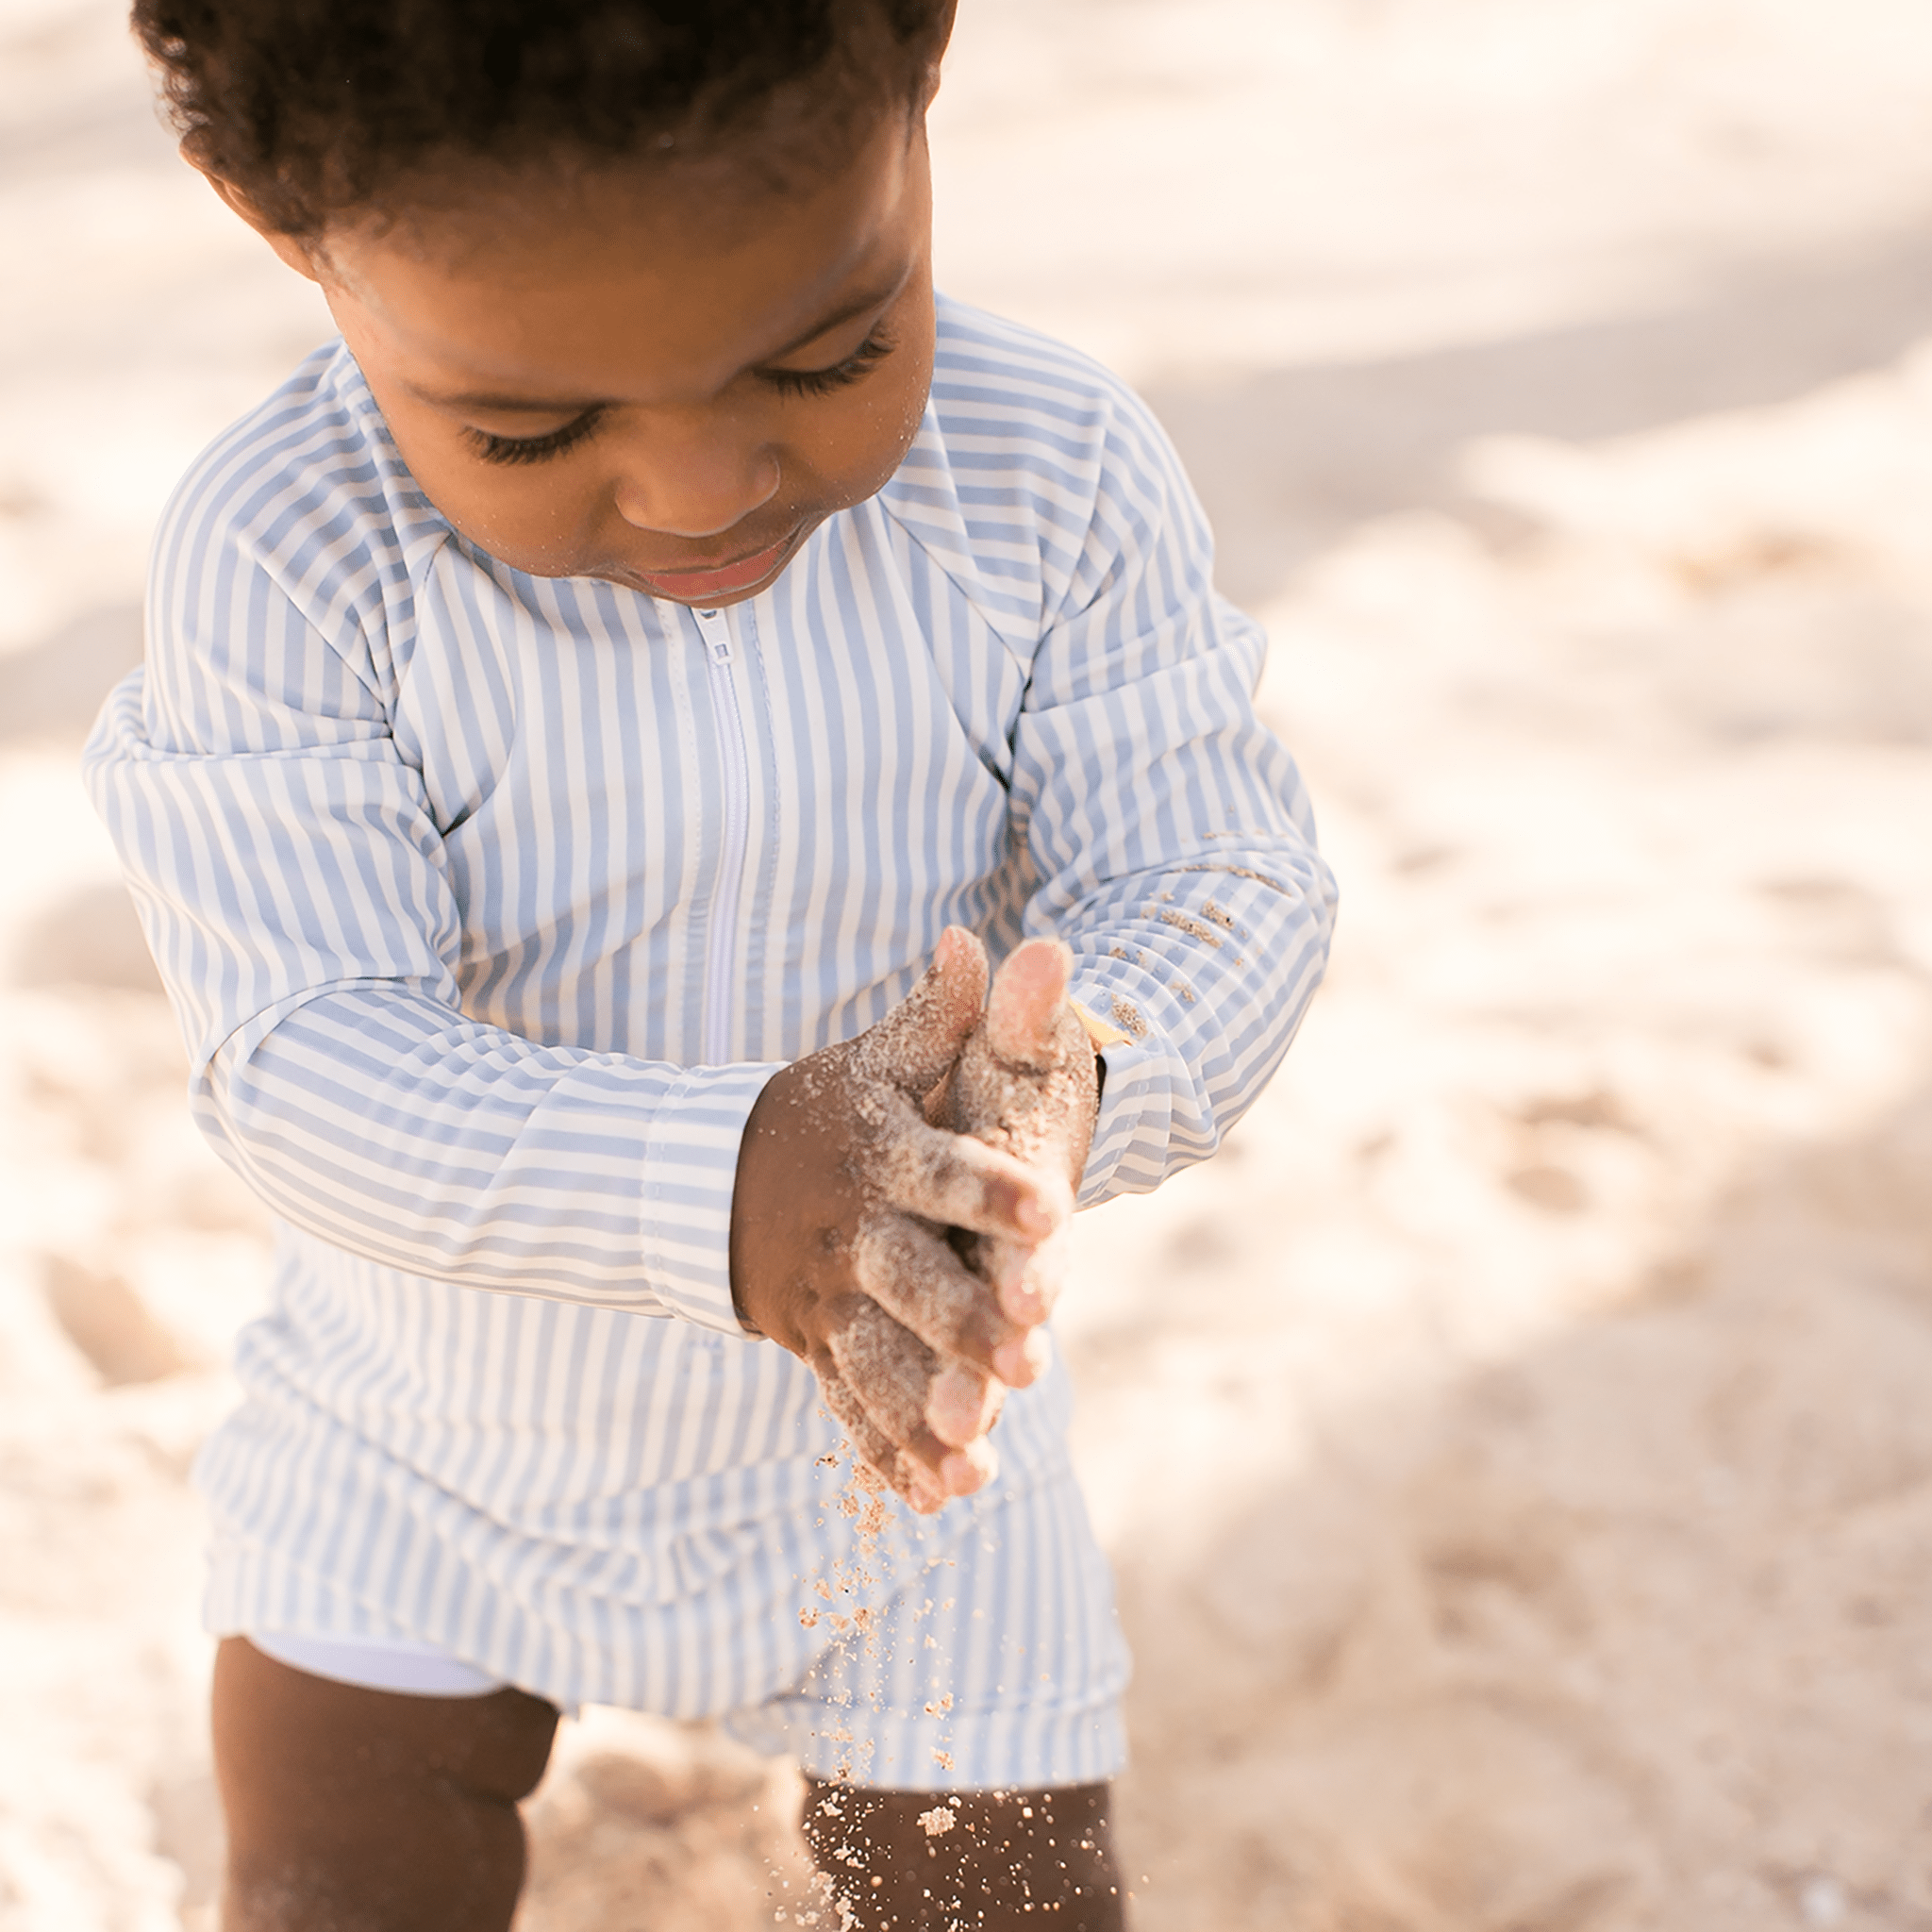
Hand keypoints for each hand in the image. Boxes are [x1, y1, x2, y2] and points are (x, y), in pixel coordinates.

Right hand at [729, 929, 1071, 1512]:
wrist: (707, 1179)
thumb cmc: (820, 1113)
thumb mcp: (870, 1062)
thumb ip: (935, 1019)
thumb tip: (979, 938)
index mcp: (876, 1155)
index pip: (938, 1170)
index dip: (989, 1189)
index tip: (1051, 1209)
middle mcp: (850, 1232)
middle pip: (908, 1279)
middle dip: (963, 1320)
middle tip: (1030, 1356)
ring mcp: (827, 1300)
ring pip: (875, 1358)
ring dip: (923, 1406)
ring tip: (979, 1450)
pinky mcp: (817, 1348)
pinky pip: (849, 1405)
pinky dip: (891, 1454)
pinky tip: (943, 1495)